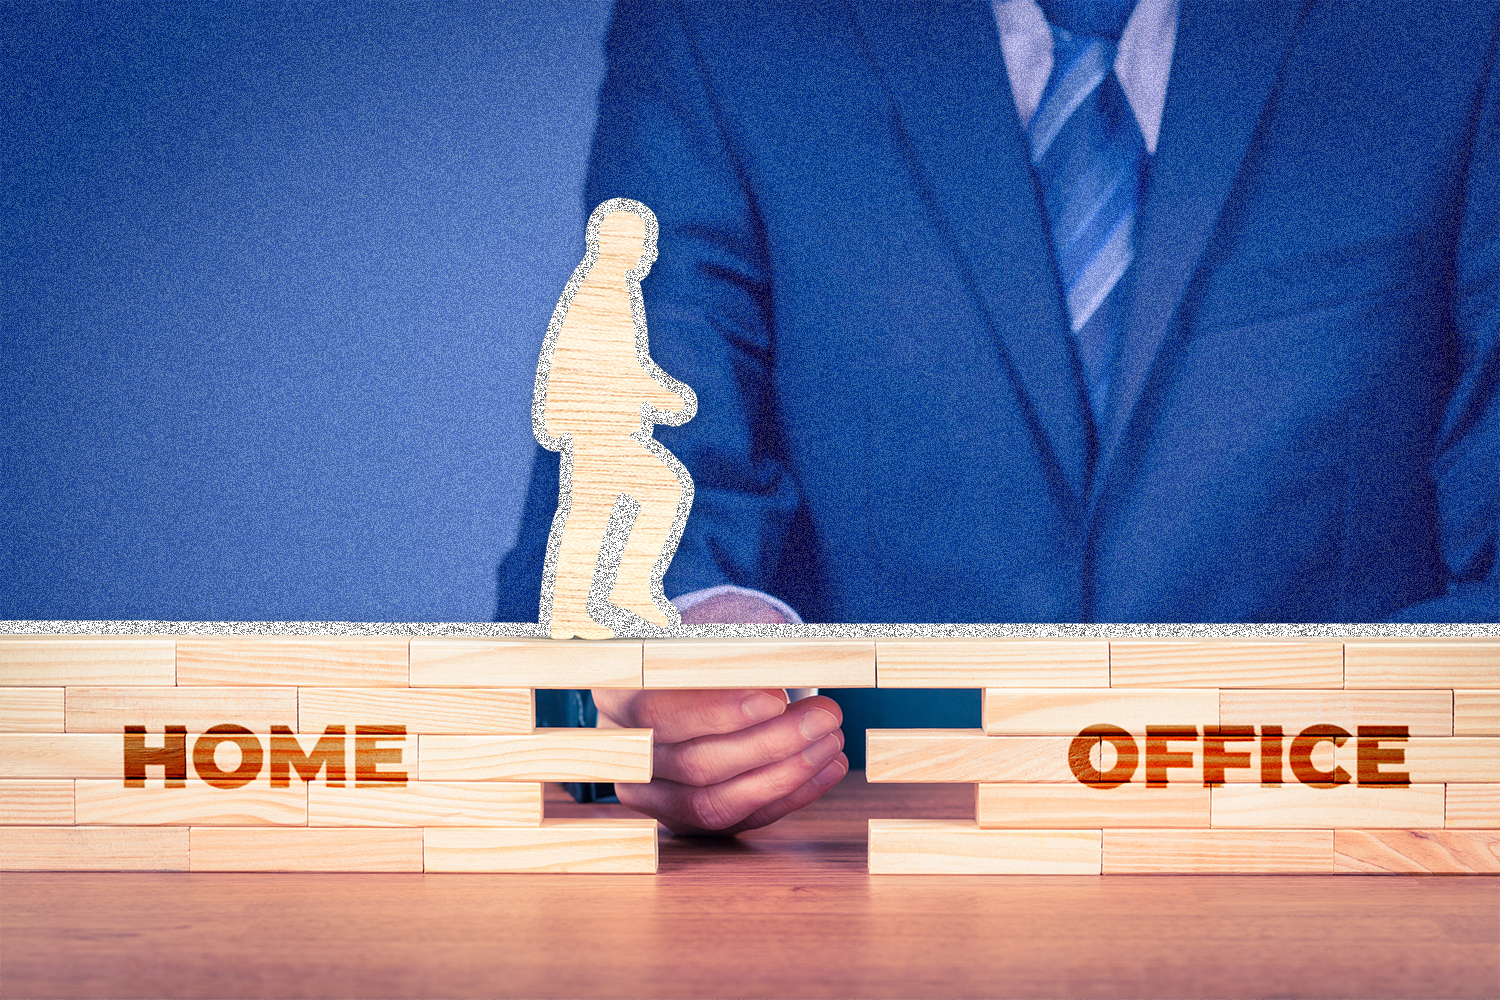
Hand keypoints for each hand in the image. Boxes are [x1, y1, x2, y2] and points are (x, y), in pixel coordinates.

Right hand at [591, 591, 848, 834]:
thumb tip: (782, 643)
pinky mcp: (685, 821)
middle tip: (826, 716)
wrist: (692, 679)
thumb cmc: (702, 647)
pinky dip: (789, 797)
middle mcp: (625, 751)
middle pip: (694, 764)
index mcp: (615, 693)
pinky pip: (739, 821)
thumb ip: (737, 634)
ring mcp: (651, 795)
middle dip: (769, 744)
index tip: (777, 697)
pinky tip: (827, 768)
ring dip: (784, 775)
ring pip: (715, 803)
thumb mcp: (712, 625)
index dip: (718, 710)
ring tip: (831, 742)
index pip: (658, 711)